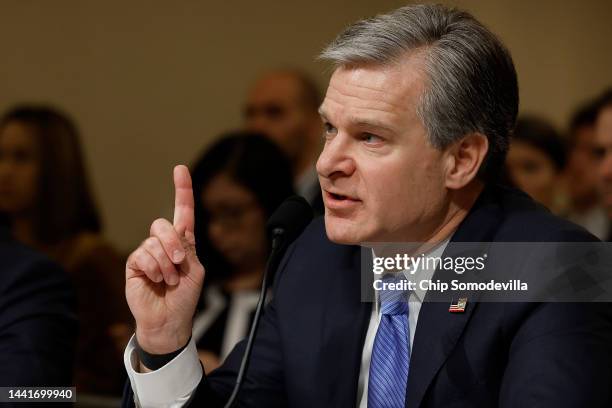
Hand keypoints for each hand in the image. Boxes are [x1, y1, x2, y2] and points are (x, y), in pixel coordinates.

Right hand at [126, 165, 204, 353]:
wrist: (170, 320)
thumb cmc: (185, 297)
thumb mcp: (195, 270)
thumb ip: (187, 249)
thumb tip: (171, 237)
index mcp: (183, 242)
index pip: (182, 211)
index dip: (182, 190)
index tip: (180, 169)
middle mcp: (163, 243)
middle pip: (162, 224)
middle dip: (173, 243)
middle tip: (180, 263)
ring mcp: (147, 253)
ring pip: (153, 242)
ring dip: (166, 264)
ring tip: (169, 281)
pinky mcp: (134, 264)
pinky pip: (142, 254)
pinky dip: (154, 269)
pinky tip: (157, 281)